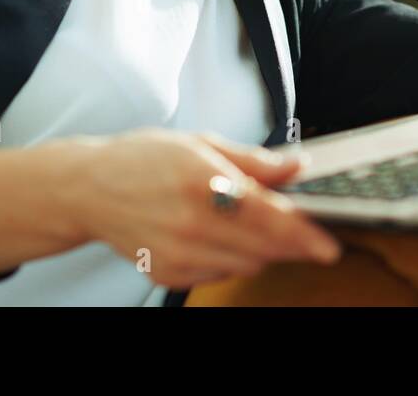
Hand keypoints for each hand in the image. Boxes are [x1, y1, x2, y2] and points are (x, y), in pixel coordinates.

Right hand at [64, 128, 341, 288]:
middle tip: (306, 231)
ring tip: (246, 222)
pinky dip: (231, 258)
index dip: (303, 234)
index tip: (328, 245)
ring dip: (262, 249)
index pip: (268, 217)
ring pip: (247, 264)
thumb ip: (253, 160)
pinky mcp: (170, 274)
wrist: (89, 190)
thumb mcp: (200, 143)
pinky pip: (221, 273)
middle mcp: (191, 224)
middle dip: (291, 242)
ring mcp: (179, 254)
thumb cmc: (142, 160)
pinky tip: (216, 234)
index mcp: (203, 183)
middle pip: (264, 248)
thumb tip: (295, 166)